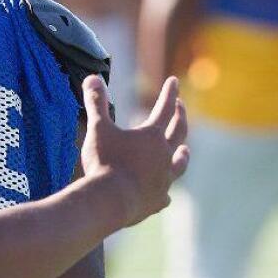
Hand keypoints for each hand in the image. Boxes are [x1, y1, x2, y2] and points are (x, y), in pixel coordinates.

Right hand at [80, 75, 188, 227]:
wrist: (110, 200)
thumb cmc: (104, 162)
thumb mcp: (98, 129)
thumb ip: (97, 103)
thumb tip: (93, 77)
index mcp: (151, 136)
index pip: (164, 108)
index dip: (169, 93)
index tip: (174, 81)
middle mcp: (164, 155)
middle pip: (178, 132)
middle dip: (180, 117)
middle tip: (181, 107)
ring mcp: (164, 180)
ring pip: (179, 164)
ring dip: (183, 155)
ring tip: (185, 150)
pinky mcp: (157, 201)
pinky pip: (165, 194)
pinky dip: (165, 190)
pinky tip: (165, 194)